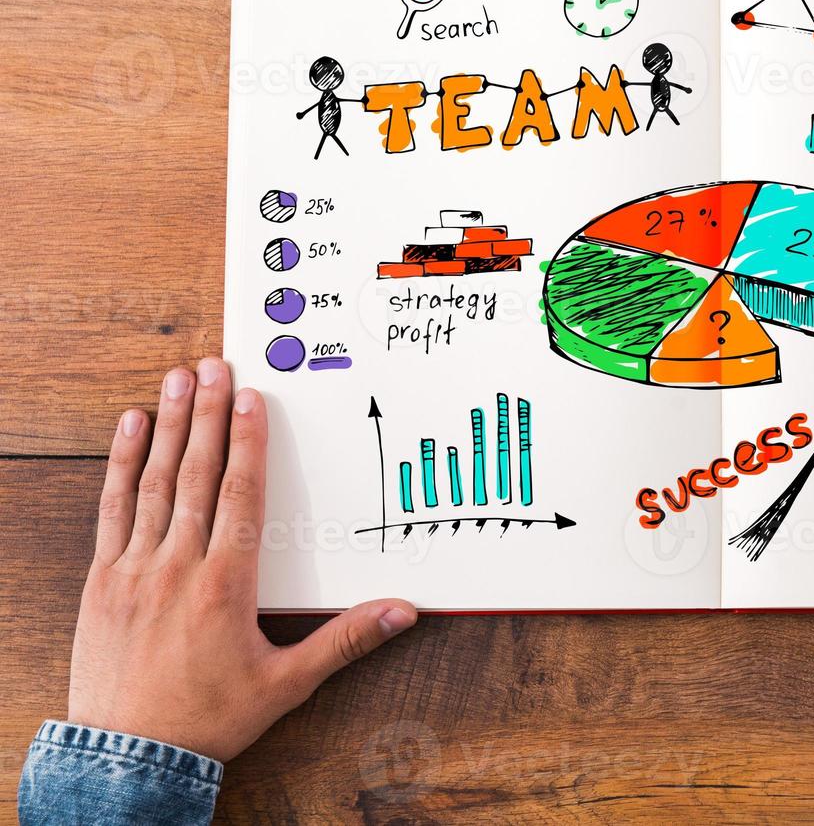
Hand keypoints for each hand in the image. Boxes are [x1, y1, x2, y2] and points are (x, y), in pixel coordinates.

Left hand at [69, 360, 416, 761]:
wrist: (131, 756)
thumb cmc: (208, 719)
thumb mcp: (287, 683)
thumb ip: (345, 641)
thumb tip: (400, 613)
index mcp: (225, 586)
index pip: (240, 496)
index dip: (246, 442)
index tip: (250, 399)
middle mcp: (177, 567)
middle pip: (196, 475)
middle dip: (206, 415)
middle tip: (213, 368)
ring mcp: (133, 570)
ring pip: (153, 483)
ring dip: (166, 427)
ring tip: (175, 381)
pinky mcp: (102, 581)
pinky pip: (112, 510)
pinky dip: (120, 467)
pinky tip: (129, 431)